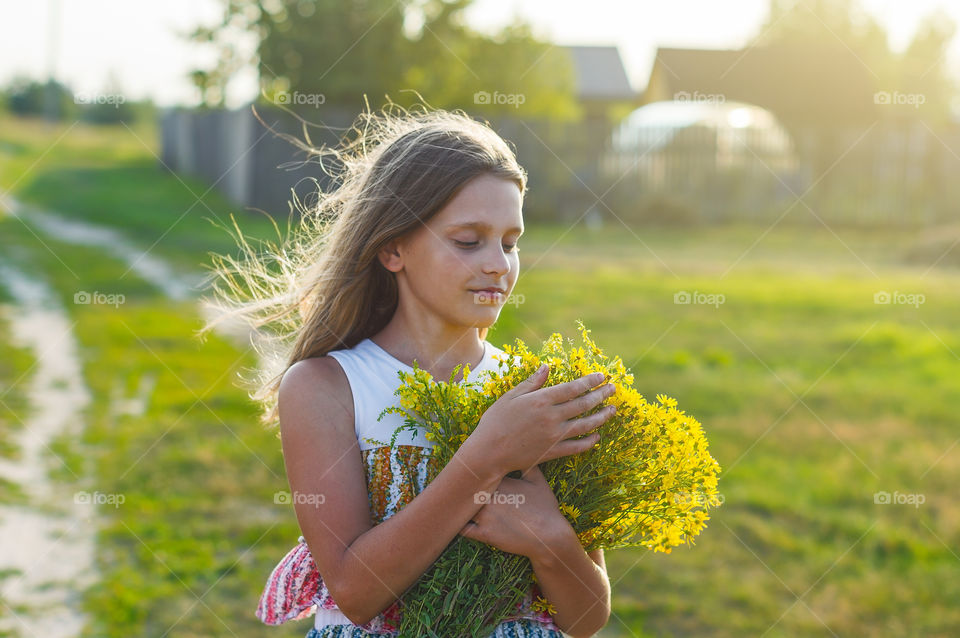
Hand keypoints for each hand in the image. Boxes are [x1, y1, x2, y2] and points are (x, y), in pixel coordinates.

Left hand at [458, 464, 572, 559]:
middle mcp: (490, 497)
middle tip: (450, 484)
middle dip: (462, 487)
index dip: (472, 472)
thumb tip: (524, 452)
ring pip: (462, 507)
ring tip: (448, 501)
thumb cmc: (546, 508)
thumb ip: (528, 465)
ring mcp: (486, 516)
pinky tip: (454, 521)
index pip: (478, 472)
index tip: (468, 470)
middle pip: (466, 488)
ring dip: (457, 504)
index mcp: (501, 482)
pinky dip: (457, 525)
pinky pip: (463, 529)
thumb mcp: (539, 481)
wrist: (550, 537)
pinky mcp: (485, 534)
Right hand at [459, 365, 616, 476]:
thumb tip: (547, 367)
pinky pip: (576, 447)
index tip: (602, 376)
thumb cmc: (495, 421)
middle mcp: (551, 417)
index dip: (590, 381)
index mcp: (541, 400)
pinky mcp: (552, 452)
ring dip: (601, 417)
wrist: (488, 452)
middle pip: (583, 404)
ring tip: (613, 410)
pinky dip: (589, 442)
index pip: (573, 388)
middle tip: (614, 388)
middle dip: (601, 395)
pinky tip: (597, 437)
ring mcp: (554, 436)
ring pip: (584, 425)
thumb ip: (532, 383)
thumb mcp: (511, 397)